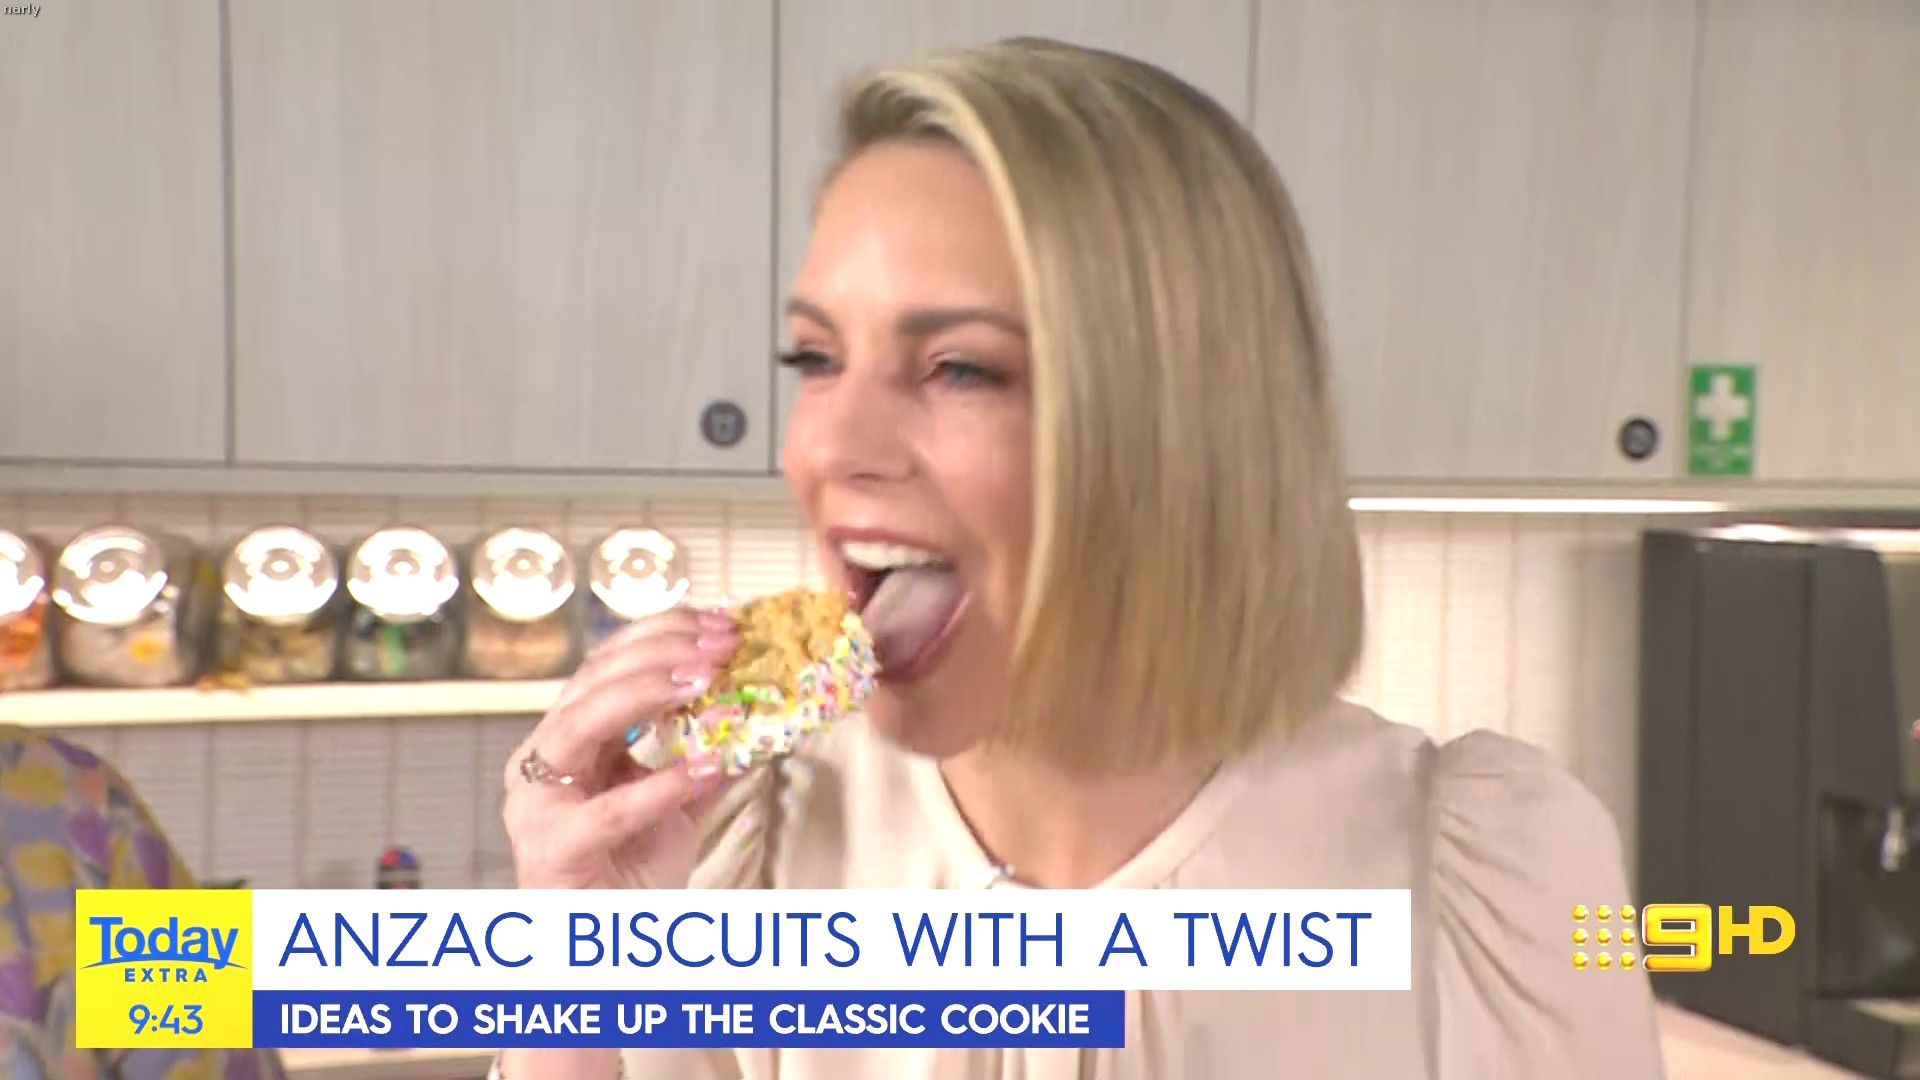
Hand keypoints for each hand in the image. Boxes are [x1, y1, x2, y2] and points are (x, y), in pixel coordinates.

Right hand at [502, 606, 739, 890]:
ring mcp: (538, 803)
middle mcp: (542, 759)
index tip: (720, 623)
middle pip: (591, 680)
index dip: (661, 634)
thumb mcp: (679, 801)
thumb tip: (754, 711)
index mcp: (569, 738)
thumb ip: (705, 755)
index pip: (606, 663)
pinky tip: (703, 768)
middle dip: (658, 653)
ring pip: (579, 726)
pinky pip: (606, 811)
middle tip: (720, 646)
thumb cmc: (631, 871)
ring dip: (643, 694)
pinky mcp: (551, 850)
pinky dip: (658, 786)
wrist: (608, 944)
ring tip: (703, 682)